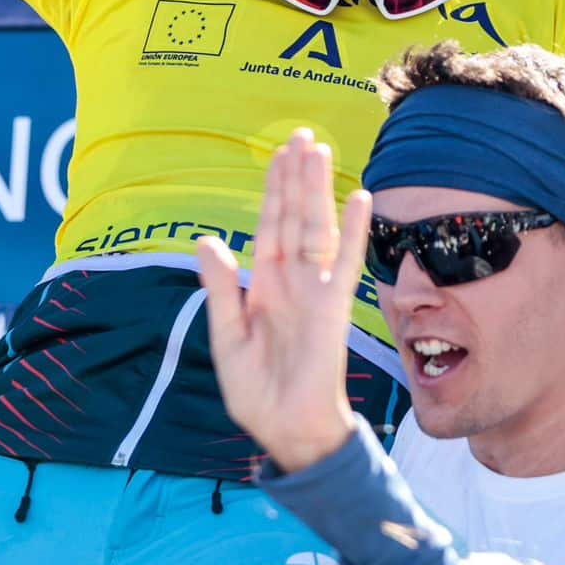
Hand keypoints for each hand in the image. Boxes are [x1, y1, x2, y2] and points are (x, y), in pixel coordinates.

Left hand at [196, 129, 368, 473]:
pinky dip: (352, 231)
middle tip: (301, 136)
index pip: (269, 226)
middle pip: (294, 217)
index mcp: (265, 285)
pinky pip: (345, 262)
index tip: (279, 155)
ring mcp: (315, 291)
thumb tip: (206, 241)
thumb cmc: (257, 390)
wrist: (285, 428)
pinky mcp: (333, 308)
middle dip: (296, 178)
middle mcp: (292, 280)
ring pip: (316, 229)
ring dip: (318, 191)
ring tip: (319, 152)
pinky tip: (357, 198)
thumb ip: (221, 288)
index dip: (274, 191)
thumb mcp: (226, 336)